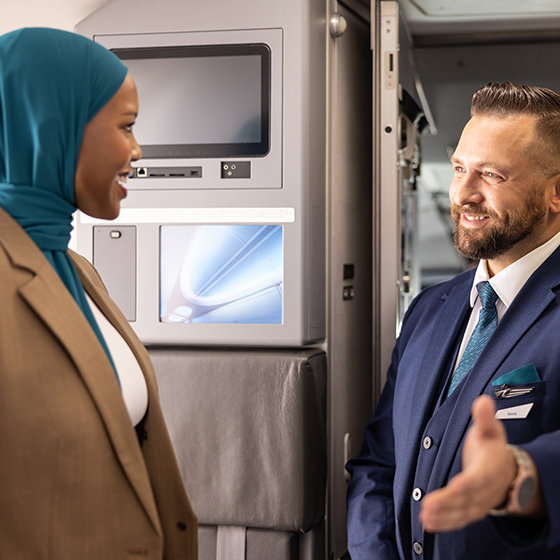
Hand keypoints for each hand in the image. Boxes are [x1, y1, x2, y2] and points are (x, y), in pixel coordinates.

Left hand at [419, 395, 516, 531]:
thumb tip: (483, 401)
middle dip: (448, 503)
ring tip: (426, 516)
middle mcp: (486, 489)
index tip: (455, 486)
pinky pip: (459, 519)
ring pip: (462, 512)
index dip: (468, 483)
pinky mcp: (472, 510)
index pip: (479, 477)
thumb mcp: (491, 429)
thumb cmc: (493, 448)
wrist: (509, 471)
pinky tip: (429, 524)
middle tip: (428, 506)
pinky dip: (445, 524)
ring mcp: (480, 502)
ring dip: (444, 516)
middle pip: (467, 498)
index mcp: (491, 468)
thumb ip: (484, 417)